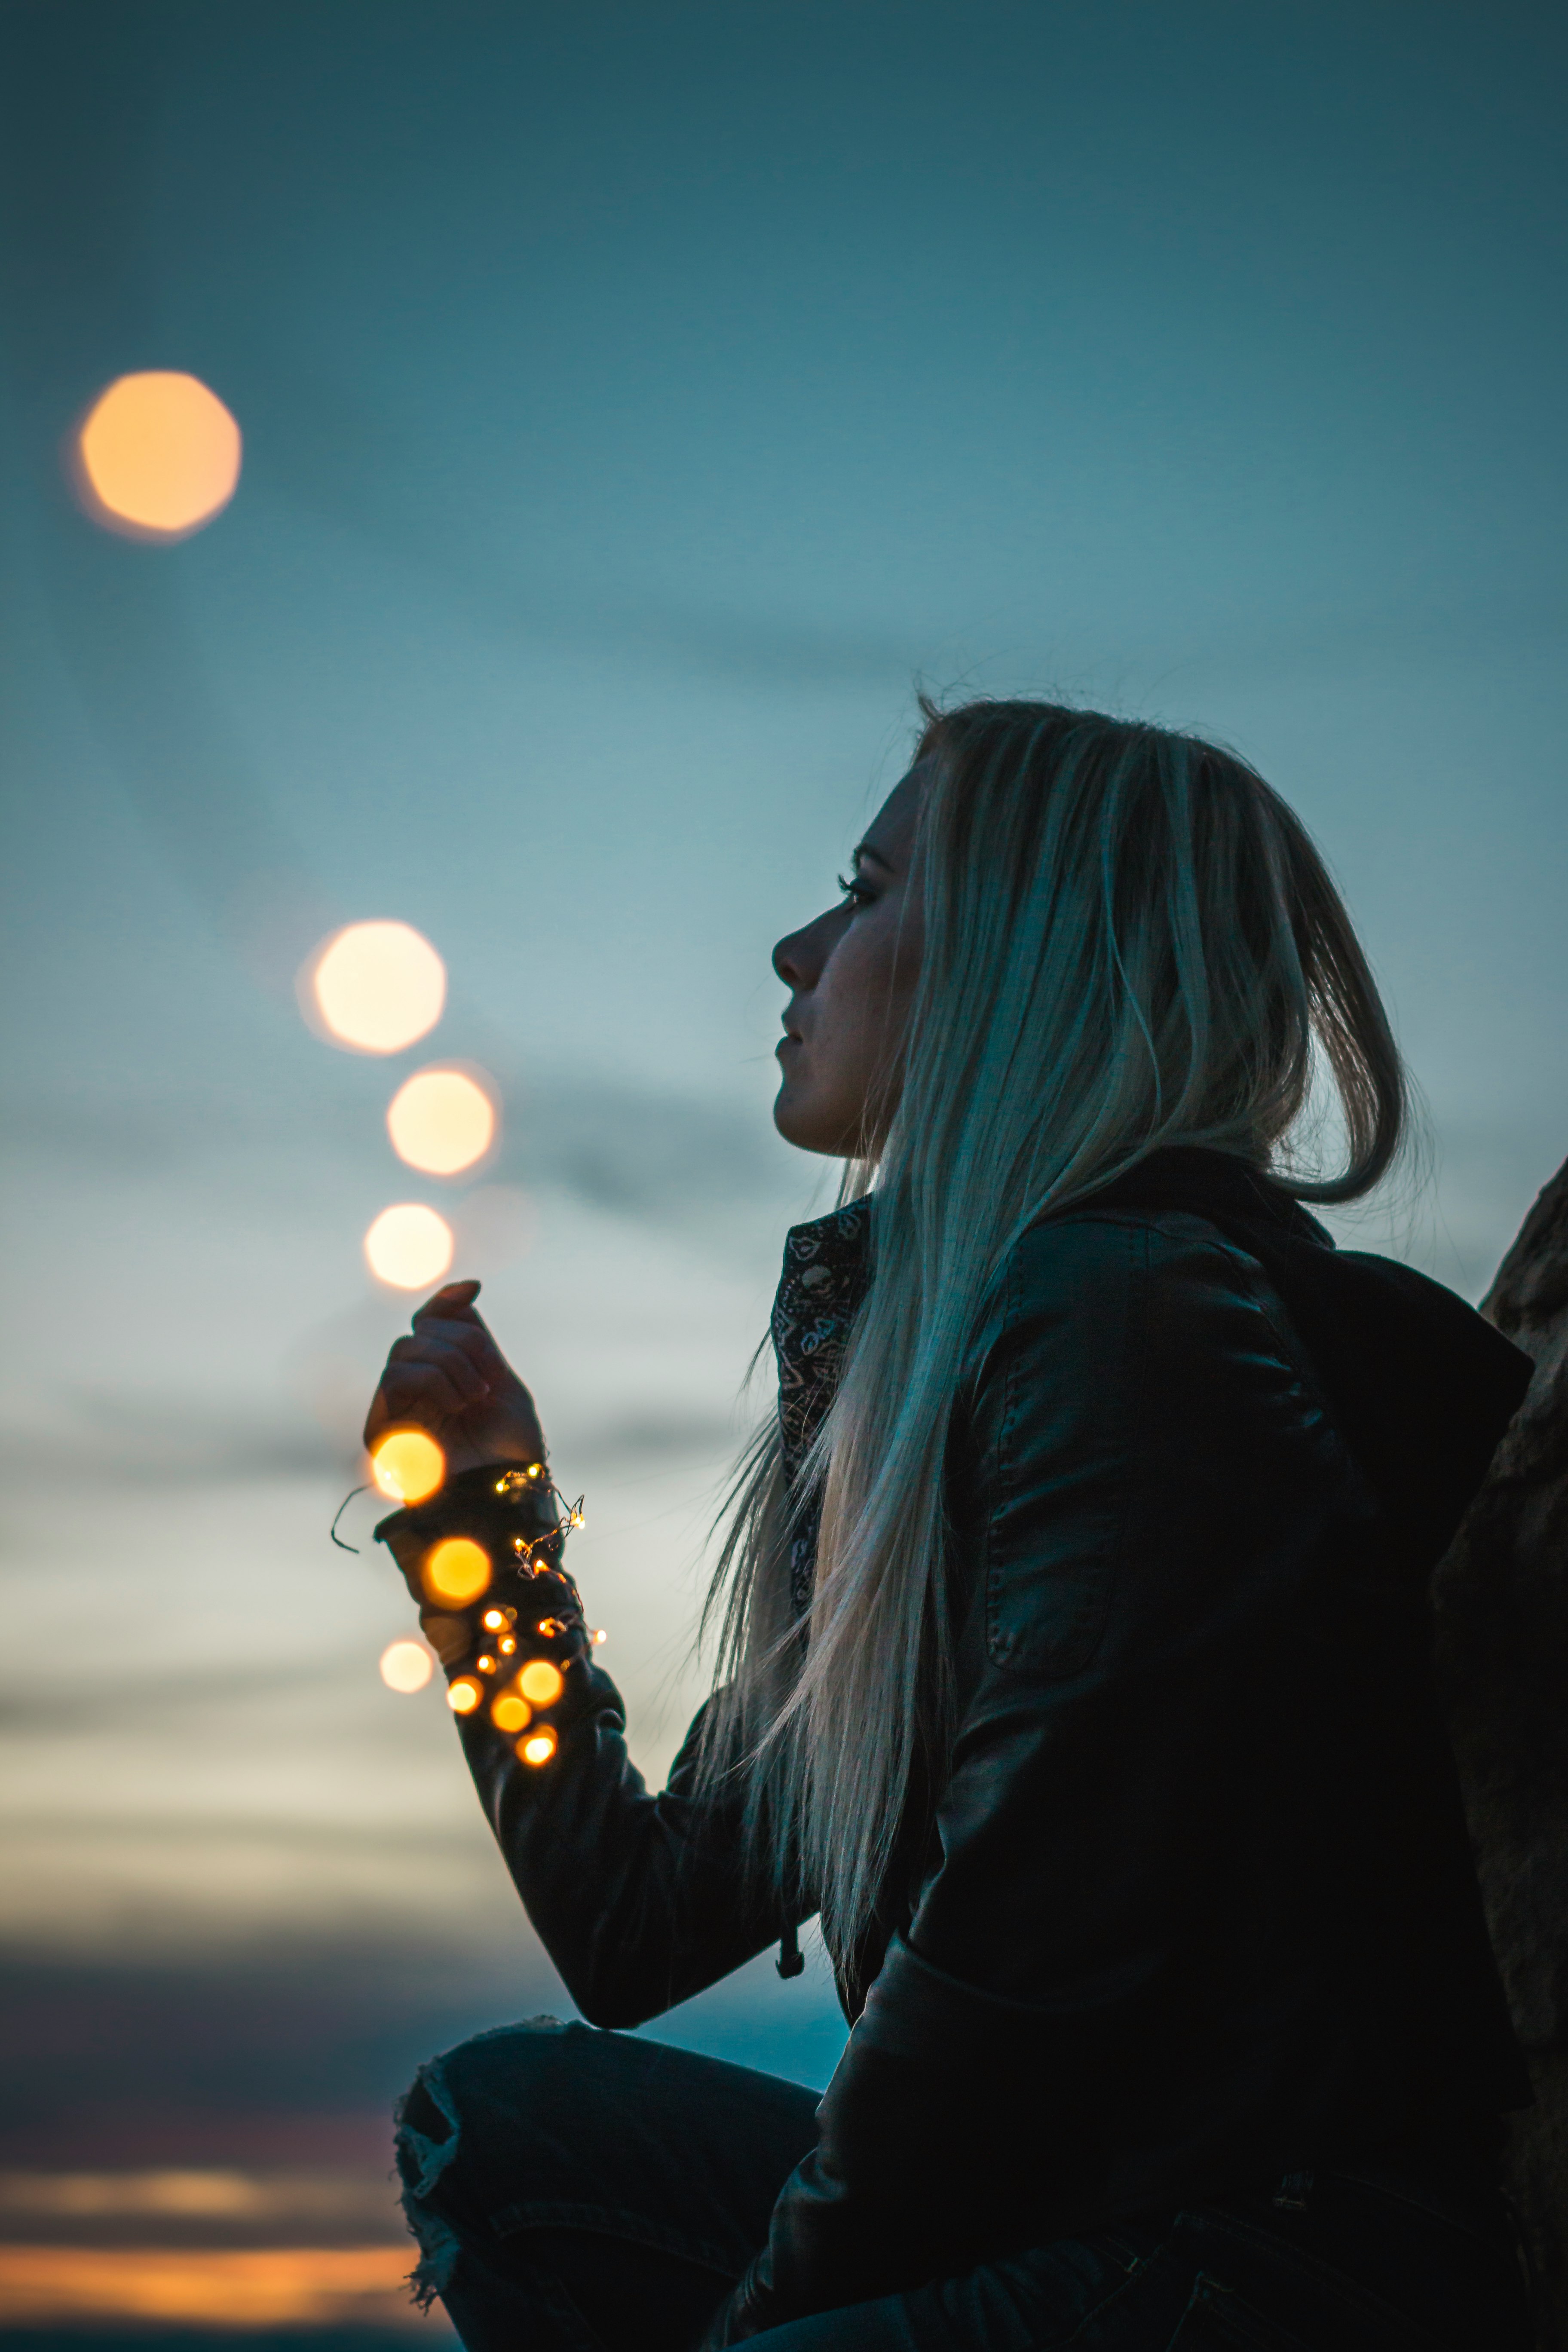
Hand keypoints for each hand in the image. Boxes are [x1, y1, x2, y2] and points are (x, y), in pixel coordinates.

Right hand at [364, 1280, 546, 1479]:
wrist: (509, 1494)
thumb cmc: (512, 1450)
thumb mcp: (502, 1382)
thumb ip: (477, 1339)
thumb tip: (465, 1288)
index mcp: (445, 1378)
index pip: (430, 1322)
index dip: (446, 1300)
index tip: (475, 1288)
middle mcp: (416, 1391)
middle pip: (421, 1330)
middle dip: (462, 1342)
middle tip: (487, 1381)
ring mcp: (396, 1409)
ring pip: (406, 1347)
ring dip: (451, 1363)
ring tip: (475, 1398)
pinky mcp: (381, 1429)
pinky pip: (396, 1375)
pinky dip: (432, 1380)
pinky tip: (456, 1406)